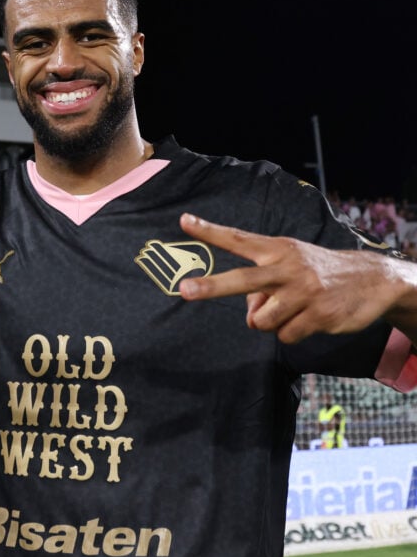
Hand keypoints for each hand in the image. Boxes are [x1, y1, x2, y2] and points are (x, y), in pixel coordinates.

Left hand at [177, 213, 406, 343]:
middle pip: (242, 280)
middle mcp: (287, 267)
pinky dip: (291, 332)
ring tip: (292, 308)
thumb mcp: (288, 266)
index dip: (210, 231)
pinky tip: (309, 317)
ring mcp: (303, 292)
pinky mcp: (318, 315)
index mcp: (276, 249)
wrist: (372, 279)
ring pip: (260, 321)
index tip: (184, 221)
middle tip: (183, 290)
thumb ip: (261, 286)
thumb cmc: (316, 272)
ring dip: (270, 321)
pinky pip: (284, 335)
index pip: (237, 239)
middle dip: (211, 286)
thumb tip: (250, 317)